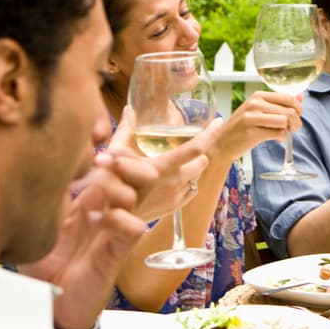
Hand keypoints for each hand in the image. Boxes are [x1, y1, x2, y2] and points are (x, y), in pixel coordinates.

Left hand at [16, 151, 149, 328]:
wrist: (49, 303)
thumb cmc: (43, 261)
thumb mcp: (40, 220)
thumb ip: (49, 194)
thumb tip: (43, 159)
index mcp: (92, 198)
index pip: (117, 166)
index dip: (117, 151)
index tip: (99, 142)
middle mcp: (109, 209)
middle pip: (139, 175)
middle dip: (129, 162)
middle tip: (107, 158)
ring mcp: (116, 229)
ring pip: (138, 195)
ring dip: (120, 187)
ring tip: (100, 188)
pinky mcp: (118, 252)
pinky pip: (133, 228)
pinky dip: (121, 219)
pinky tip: (102, 219)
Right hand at [103, 108, 217, 220]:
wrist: (110, 218)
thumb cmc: (110, 184)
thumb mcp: (115, 155)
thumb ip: (125, 131)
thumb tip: (128, 110)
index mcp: (163, 167)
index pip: (196, 147)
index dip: (211, 133)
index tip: (220, 122)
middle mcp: (174, 182)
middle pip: (202, 162)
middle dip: (199, 153)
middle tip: (190, 147)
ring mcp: (175, 197)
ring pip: (197, 176)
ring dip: (193, 168)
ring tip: (181, 162)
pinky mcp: (174, 208)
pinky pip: (191, 191)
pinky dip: (188, 183)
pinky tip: (178, 180)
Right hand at [212, 90, 301, 162]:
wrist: (221, 144)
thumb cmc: (242, 127)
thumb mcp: (259, 110)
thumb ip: (280, 103)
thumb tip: (301, 96)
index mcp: (258, 96)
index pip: (288, 97)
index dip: (298, 108)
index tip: (298, 115)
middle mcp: (254, 104)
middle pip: (289, 110)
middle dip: (296, 121)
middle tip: (294, 128)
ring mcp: (252, 118)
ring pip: (284, 121)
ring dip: (289, 129)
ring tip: (284, 132)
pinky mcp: (252, 133)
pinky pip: (277, 133)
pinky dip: (281, 137)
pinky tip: (276, 138)